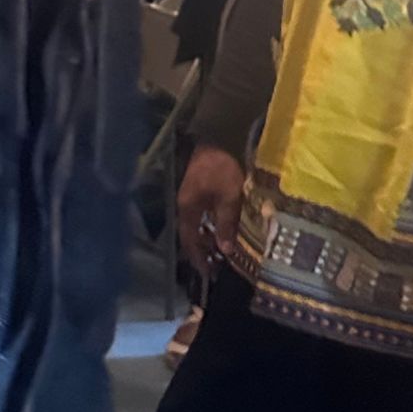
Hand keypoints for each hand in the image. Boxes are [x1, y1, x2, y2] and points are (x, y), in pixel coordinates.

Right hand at [178, 145, 244, 274]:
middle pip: (190, 236)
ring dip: (204, 239)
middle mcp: (184, 207)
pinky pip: (199, 216)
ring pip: (194, 226)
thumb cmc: (218, 168)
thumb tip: (225, 251)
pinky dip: (206, 226)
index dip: (198, 258)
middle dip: (201, 251)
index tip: (207, 274)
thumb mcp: (228, 197)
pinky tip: (217, 229)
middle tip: (215, 266)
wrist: (207, 138)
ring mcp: (188, 198)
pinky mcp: (195, 191)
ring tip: (219, 250)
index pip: (190, 241)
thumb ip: (227, 223)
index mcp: (188, 210)